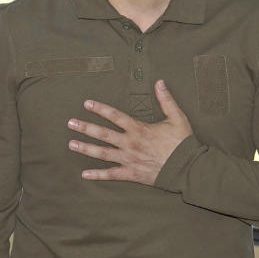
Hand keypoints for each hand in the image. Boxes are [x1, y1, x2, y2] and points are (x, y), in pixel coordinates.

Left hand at [67, 79, 192, 184]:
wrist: (188, 168)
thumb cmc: (183, 142)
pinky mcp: (132, 173)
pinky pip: (112, 174)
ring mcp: (129, 159)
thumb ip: (166, 100)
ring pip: (102, 153)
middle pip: (103, 134)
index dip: (100, 109)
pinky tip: (84, 174)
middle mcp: (130, 143)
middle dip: (85, 128)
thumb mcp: (177, 117)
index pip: (115, 116)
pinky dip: (98, 175)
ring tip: (71, 144)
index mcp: (139, 129)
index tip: (86, 103)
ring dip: (85, 148)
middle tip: (70, 123)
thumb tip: (160, 82)